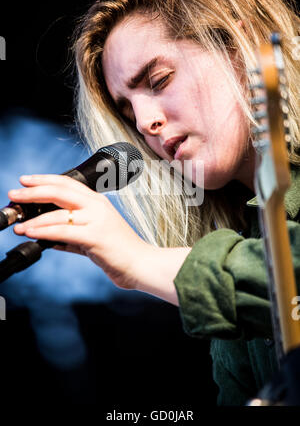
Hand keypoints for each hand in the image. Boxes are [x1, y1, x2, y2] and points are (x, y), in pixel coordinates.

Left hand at [8, 174, 149, 289]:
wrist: (140, 263)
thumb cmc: (118, 250)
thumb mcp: (93, 236)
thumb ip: (71, 236)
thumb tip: (48, 239)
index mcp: (97, 201)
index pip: (67, 182)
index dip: (44, 179)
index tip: (25, 181)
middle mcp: (97, 205)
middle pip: (60, 191)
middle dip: (33, 191)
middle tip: (14, 194)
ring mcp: (97, 219)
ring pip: (59, 213)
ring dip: (34, 219)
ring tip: (18, 225)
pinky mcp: (95, 236)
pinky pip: (64, 231)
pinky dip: (44, 232)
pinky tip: (32, 233)